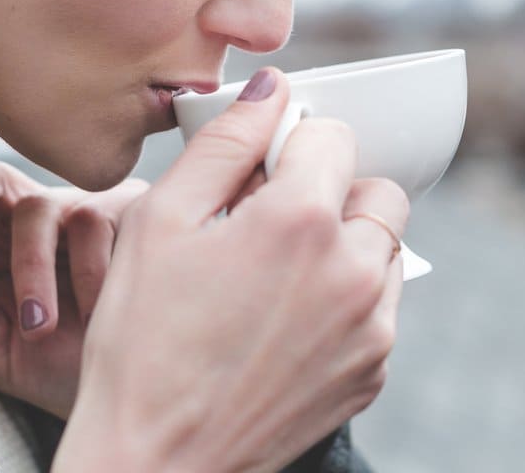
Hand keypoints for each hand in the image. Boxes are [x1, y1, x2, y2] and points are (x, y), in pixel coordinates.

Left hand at [0, 143, 147, 417]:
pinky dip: (87, 272)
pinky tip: (96, 312)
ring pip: (42, 206)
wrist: (124, 392)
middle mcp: (42, 215)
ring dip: (32, 271)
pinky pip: (96, 220)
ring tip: (39, 328)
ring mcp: (88, 208)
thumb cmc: (55, 367)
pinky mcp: (133, 212)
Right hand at [53, 68, 407, 472]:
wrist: (155, 463)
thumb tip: (272, 90)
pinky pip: (378, 306)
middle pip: (376, 189)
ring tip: (271, 277)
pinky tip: (281, 321)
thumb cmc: (141, 342)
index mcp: (301, 221)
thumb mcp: (159, 221)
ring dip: (343, 245)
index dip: (289, 145)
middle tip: (266, 224)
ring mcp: (370, 327)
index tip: (255, 175)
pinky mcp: (371, 371)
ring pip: (383, 248)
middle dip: (330, 191)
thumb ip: (225, 142)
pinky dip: (345, 299)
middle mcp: (352, 270)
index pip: (332, 135)